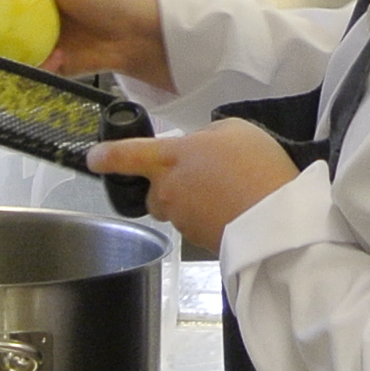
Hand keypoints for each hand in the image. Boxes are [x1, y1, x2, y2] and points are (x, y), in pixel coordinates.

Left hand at [89, 118, 297, 256]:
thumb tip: (200, 148)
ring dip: (194, 200)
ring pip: (177, 207)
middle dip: (171, 184)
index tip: (94, 158)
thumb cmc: (255, 168)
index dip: (104, 156)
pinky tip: (237, 208)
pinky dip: (210, 216)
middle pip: (154, 189)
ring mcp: (181, 219)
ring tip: (231, 191)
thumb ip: (206, 136)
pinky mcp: (197, 240)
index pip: (123, 155)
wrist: (275, 220)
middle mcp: (167, 191)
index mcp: (168, 158)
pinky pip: (197, 223)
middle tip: (205, 174)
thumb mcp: (234, 130)